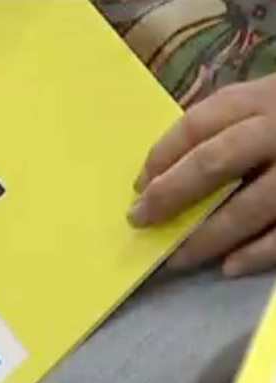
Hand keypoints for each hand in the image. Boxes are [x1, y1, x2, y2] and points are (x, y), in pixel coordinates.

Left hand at [128, 73, 275, 276]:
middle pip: (216, 160)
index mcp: (268, 97)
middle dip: (171, 194)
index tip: (138, 185)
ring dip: (206, 236)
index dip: (163, 155)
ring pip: (250, 206)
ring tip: (177, 257)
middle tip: (140, 220)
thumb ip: (232, 125)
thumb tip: (165, 171)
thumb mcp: (273, 103)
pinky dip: (258, 253)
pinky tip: (229, 267)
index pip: (201, 122)